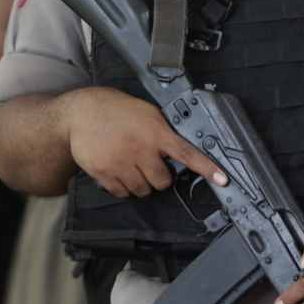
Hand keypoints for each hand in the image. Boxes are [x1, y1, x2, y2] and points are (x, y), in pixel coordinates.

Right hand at [65, 87, 226, 197]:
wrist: (81, 112)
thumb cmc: (116, 111)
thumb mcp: (147, 114)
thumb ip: (163, 133)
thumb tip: (180, 156)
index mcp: (155, 132)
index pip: (187, 153)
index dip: (207, 168)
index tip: (222, 179)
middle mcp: (140, 148)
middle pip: (164, 181)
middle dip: (161, 177)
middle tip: (151, 165)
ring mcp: (122, 162)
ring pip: (144, 190)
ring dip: (143, 184)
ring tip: (134, 166)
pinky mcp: (105, 173)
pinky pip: (124, 193)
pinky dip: (125, 188)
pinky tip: (121, 172)